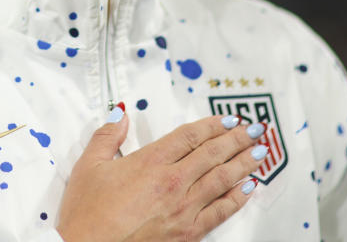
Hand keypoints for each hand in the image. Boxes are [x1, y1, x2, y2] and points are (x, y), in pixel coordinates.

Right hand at [56, 110, 266, 241]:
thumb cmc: (87, 215)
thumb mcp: (89, 166)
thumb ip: (106, 136)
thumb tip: (120, 116)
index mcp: (149, 162)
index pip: (190, 135)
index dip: (213, 124)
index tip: (227, 119)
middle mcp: (171, 182)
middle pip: (212, 153)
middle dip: (237, 139)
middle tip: (253, 129)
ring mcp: (182, 208)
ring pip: (222, 179)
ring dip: (244, 162)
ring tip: (259, 151)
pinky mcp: (187, 232)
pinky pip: (220, 211)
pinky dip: (238, 198)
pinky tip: (248, 188)